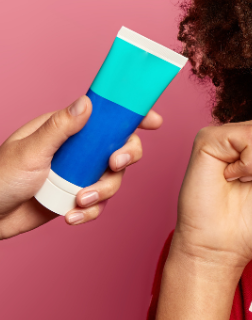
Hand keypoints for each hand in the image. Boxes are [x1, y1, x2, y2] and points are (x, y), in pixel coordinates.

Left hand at [0, 96, 162, 238]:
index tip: (153, 121)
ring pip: (113, 179)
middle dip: (124, 157)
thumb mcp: (31, 150)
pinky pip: (98, 204)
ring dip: (102, 192)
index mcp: (65, 130)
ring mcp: (78, 174)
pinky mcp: (76, 198)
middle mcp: (76, 151)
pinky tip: (71, 216)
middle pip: (119, 148)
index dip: (131, 117)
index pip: (104, 117)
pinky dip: (90, 212)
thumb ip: (61, 128)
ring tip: (80, 200)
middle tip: (114, 163)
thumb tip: (87, 103)